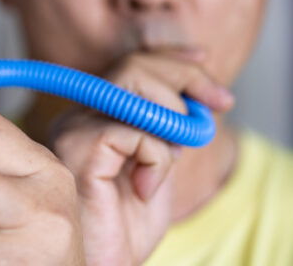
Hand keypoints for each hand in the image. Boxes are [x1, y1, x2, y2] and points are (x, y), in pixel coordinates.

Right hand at [52, 53, 233, 265]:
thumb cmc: (124, 230)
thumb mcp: (159, 169)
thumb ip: (170, 129)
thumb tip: (200, 96)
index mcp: (93, 118)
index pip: (131, 66)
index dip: (174, 61)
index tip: (208, 68)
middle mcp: (77, 117)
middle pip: (133, 66)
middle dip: (185, 78)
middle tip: (219, 105)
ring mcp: (73, 131)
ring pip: (131, 83)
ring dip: (174, 114)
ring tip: (178, 151)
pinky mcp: (78, 151)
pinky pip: (134, 131)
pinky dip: (158, 159)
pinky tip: (145, 190)